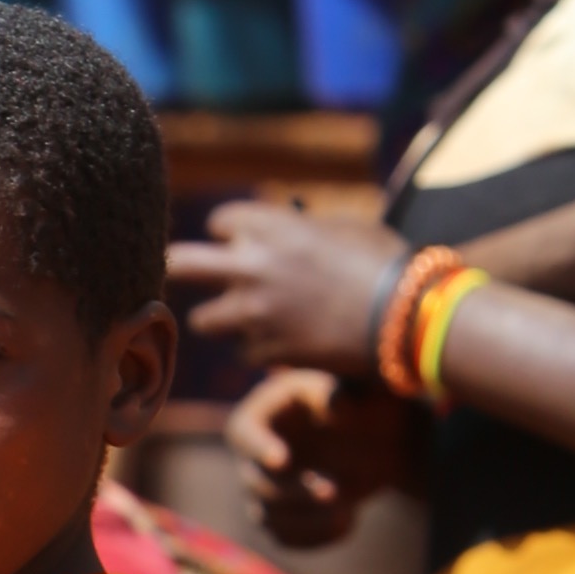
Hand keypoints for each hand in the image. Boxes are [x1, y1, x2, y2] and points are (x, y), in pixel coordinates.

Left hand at [172, 201, 401, 379]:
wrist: (404, 315)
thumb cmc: (383, 262)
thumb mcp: (344, 227)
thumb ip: (301, 229)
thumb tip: (285, 231)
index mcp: (271, 226)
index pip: (219, 222)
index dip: (230, 232)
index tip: (237, 240)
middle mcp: (252, 266)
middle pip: (183, 263)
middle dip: (175, 266)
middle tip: (170, 271)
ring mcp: (254, 312)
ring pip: (205, 320)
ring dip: (221, 319)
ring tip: (242, 319)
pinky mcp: (266, 350)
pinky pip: (243, 351)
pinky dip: (258, 349)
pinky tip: (283, 343)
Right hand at [223, 364, 405, 548]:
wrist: (375, 438)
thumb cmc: (360, 402)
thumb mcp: (356, 390)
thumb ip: (343, 394)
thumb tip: (336, 404)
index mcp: (260, 417)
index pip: (244, 435)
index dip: (259, 449)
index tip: (281, 459)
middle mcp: (252, 458)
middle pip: (257, 484)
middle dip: (295, 492)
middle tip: (334, 491)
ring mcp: (264, 492)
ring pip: (269, 518)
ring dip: (307, 519)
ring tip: (348, 510)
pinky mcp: (281, 520)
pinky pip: (287, 538)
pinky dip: (317, 536)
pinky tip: (349, 522)